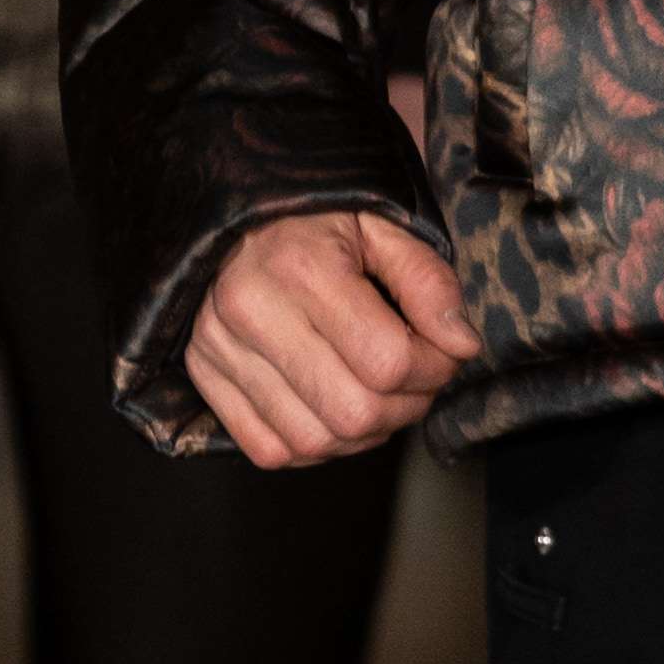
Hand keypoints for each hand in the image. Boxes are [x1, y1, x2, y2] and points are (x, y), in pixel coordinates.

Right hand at [187, 205, 477, 468]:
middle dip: (407, 407)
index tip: (446, 349)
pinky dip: (317, 445)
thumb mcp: (383, 226)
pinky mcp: (203, 376)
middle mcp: (249, 312)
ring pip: (313, 440)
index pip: (388, 361)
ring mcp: (217, 349)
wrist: (239, 214)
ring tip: (382, 394)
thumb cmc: (319, 219)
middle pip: (353, 412)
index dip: (435, 368)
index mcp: (299, 267)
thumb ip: (427, 280)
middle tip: (419, 378)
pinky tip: (336, 409)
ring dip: (365, 433)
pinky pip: (271, 449)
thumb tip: (461, 344)